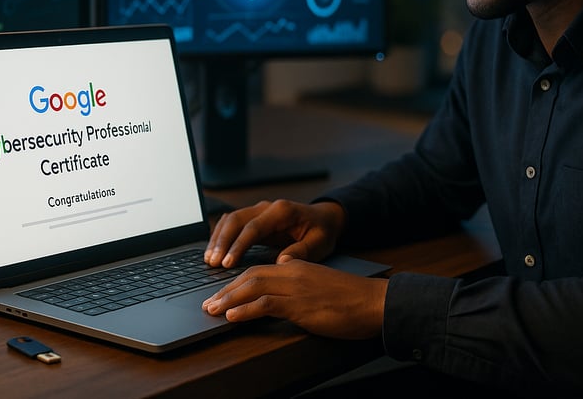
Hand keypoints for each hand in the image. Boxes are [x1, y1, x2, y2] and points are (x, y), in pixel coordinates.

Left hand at [202, 259, 387, 338]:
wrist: (374, 301)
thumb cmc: (352, 300)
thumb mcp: (321, 289)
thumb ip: (300, 290)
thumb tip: (282, 302)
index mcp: (298, 266)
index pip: (260, 270)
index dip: (238, 282)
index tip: (223, 294)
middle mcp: (294, 272)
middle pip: (251, 276)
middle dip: (226, 290)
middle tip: (209, 303)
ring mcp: (296, 287)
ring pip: (253, 287)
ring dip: (228, 299)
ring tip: (212, 310)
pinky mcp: (300, 304)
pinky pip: (266, 304)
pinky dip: (245, 309)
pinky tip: (232, 316)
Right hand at [204, 199, 345, 267]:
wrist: (324, 219)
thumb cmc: (322, 232)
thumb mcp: (319, 243)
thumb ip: (301, 251)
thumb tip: (280, 263)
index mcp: (282, 211)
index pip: (254, 227)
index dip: (239, 245)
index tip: (227, 263)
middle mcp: (267, 207)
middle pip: (236, 220)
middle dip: (222, 242)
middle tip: (212, 263)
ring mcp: (259, 210)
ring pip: (230, 220)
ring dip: (218, 239)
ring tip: (209, 260)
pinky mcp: (254, 218)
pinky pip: (232, 223)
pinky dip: (220, 236)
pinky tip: (213, 251)